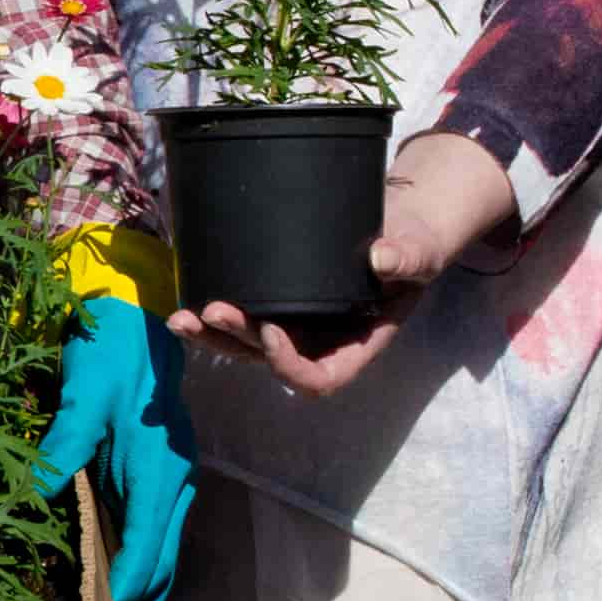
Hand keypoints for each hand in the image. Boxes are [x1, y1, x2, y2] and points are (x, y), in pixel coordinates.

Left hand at [31, 294, 191, 600]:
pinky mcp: (157, 482)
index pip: (147, 547)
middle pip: (164, 564)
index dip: (128, 588)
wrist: (140, 325)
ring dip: (146, 595)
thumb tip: (38, 491)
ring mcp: (170, 486)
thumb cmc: (112, 357)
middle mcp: (173, 487)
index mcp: (158, 473)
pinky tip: (122, 588)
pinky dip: (142, 567)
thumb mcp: (82, 394)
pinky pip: (154, 536)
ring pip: (164, 555)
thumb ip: (63, 443)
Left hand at [169, 128, 513, 396]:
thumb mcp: (420, 251)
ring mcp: (295, 323)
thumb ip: (408, 258)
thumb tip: (383, 258)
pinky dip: (212, 311)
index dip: (290, 365)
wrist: (397, 223)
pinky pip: (241, 314)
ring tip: (181, 318)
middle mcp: (319, 341)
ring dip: (213, 335)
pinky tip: (185, 296)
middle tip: (214, 310)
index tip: (271, 330)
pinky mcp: (275, 299)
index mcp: (356, 344)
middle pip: (270, 361)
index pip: (319, 377)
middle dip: (238, 340)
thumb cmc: (414, 245)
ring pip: (246, 345)